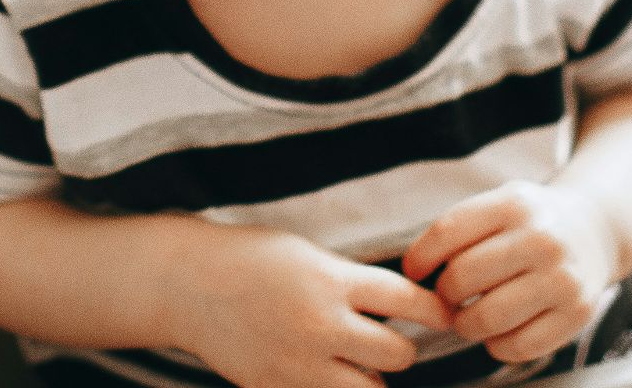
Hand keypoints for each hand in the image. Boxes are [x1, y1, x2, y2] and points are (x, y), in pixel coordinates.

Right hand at [166, 224, 451, 387]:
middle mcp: (321, 326)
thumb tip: (402, 307)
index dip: (435, 311)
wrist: (187, 284)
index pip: (408, 302)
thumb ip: (352, 282)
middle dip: (402, 348)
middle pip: (399, 354)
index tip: (444, 314)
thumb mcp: (309, 256)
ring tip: (357, 363)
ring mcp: (298, 365)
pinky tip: (326, 376)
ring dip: (372, 379)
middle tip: (389, 339)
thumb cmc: (250, 259)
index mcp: (332, 282)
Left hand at [401, 180, 617, 364]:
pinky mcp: (577, 314)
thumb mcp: (500, 203)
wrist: (595, 231)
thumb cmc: (533, 222)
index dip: (420, 258)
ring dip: (466, 324)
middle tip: (450, 296)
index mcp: (515, 204)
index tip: (414, 271)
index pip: (447, 232)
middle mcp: (542, 238)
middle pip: (462, 278)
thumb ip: (459, 228)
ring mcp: (562, 278)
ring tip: (470, 316)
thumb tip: (413, 270)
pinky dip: (497, 345)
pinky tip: (500, 330)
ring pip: (487, 317)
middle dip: (444, 294)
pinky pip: (517, 346)